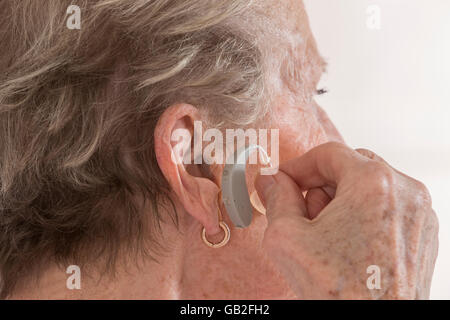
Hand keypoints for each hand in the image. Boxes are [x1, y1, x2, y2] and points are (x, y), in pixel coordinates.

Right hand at [255, 142, 438, 298]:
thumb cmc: (340, 293)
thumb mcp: (287, 237)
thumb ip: (276, 199)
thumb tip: (270, 182)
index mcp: (373, 183)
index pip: (328, 153)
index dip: (299, 166)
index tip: (285, 180)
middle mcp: (404, 191)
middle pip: (352, 166)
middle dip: (322, 185)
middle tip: (303, 210)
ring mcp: (418, 213)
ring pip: (371, 186)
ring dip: (343, 200)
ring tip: (327, 234)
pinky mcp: (423, 233)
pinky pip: (389, 207)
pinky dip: (365, 215)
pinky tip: (349, 243)